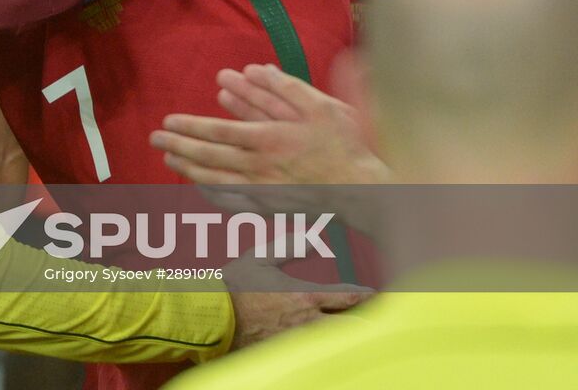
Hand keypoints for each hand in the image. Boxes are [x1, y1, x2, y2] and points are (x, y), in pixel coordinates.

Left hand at [150, 64, 385, 185]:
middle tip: (155, 139)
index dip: (189, 127)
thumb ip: (285, 87)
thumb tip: (254, 69)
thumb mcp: (321, 106)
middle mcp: (259, 167)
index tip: (168, 122)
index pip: (217, 132)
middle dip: (178, 146)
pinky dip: (212, 193)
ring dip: (189, 169)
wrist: (366, 190)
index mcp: (268, 139)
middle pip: (209, 157)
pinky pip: (233, 201)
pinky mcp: (271, 206)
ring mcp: (263, 190)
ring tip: (168, 159)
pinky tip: (200, 187)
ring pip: (216, 180)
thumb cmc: (345, 145)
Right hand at [224, 254, 369, 349]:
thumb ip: (289, 246)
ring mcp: (300, 341)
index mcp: (303, 294)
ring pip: (338, 343)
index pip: (347, 296)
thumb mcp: (260, 257)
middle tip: (382, 318)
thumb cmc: (234, 285)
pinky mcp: (289, 354)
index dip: (366, 294)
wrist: (212, 316)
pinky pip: (318, 355)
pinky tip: (336, 350)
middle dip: (369, 321)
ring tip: (365, 335)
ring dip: (352, 336)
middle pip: (352, 325)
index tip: (375, 293)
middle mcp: (308, 320)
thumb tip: (314, 239)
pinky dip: (330, 351)